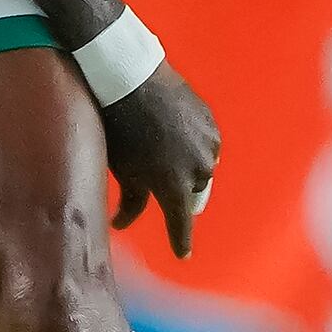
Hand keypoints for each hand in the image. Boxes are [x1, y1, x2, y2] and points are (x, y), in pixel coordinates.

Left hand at [103, 58, 218, 258]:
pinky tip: (177, 137)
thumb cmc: (119, 129)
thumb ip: (130, 202)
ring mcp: (208, 145)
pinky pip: (207, 145)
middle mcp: (199, 170)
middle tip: (165, 189)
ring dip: (189, 169)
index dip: (180, 240)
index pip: (181, 224)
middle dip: (179, 195)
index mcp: (174, 187)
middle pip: (192, 196)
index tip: (181, 253)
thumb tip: (120, 225)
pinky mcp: (211, 124)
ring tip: (166, 154)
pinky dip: (195, 147)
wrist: (130, 79)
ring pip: (203, 170)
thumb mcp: (123, 169)